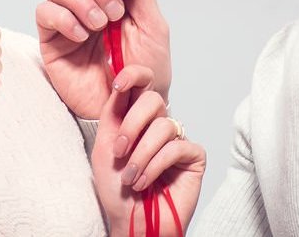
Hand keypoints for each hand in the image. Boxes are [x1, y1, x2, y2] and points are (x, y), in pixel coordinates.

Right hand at [37, 0, 171, 118]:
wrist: (134, 108)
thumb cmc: (146, 71)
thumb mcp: (152, 25)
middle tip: (115, 12)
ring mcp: (67, 17)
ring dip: (82, 0)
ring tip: (100, 25)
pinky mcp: (50, 39)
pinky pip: (45, 12)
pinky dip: (65, 19)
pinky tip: (83, 37)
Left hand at [91, 65, 204, 236]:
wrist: (131, 224)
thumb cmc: (116, 192)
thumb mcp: (105, 147)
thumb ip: (113, 113)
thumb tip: (122, 80)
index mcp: (136, 119)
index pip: (141, 85)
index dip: (134, 75)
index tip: (120, 82)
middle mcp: (157, 126)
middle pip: (153, 100)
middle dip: (132, 126)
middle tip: (119, 151)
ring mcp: (177, 140)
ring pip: (163, 126)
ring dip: (141, 155)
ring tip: (131, 178)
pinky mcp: (193, 158)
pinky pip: (177, 147)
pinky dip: (156, 165)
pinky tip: (146, 182)